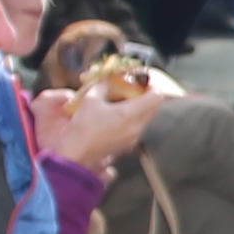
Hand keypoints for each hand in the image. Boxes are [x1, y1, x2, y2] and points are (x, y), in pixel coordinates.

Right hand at [34, 85, 153, 167]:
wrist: (76, 154)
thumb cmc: (83, 128)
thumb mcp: (91, 99)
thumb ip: (103, 85)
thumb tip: (108, 79)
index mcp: (130, 114)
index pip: (156, 97)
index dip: (153, 86)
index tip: (145, 81)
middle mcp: (136, 127)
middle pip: (154, 108)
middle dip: (147, 96)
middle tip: (135, 88)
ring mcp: (133, 138)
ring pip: (145, 118)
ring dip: (139, 107)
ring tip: (122, 101)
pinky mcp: (127, 144)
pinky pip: (137, 127)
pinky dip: (132, 118)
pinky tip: (115, 115)